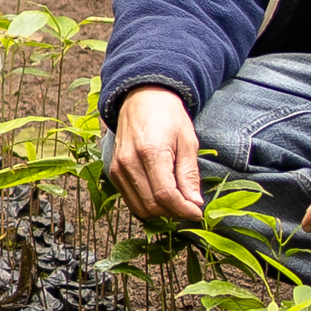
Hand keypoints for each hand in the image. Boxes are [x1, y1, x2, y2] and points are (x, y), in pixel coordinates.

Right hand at [109, 86, 206, 223]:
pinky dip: (148, 204)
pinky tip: (162, 195)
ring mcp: (118, 168)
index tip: (197, 213)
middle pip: (152, 205)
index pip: (166, 194)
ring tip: (177, 201)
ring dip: (161, 211)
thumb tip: (195, 203)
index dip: (183, 209)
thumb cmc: (168, 116)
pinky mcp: (114, 173)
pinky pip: (131, 200)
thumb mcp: (187, 141)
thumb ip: (189, 174)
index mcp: (150, 151)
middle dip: (174, 212)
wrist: (142, 98)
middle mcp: (129, 162)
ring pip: (140, 207)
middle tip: (190, 206)